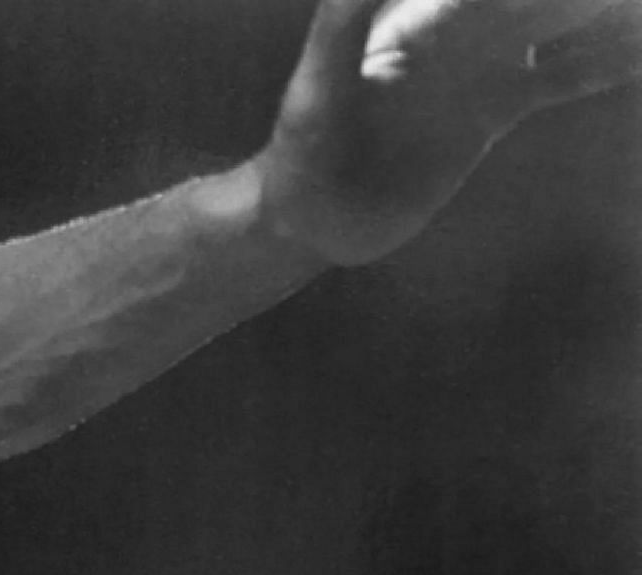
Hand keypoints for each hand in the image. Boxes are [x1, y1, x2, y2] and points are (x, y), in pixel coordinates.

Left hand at [258, 0, 641, 264]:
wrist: (316, 218)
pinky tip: (636, 52)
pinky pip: (561, 79)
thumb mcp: (315, 91)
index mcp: (417, 18)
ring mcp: (479, 70)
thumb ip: (339, 27)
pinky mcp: (494, 112)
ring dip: (597, 15)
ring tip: (634, 10)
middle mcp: (455, 33)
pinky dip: (601, 65)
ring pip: (558, 25)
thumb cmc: (302, 150)